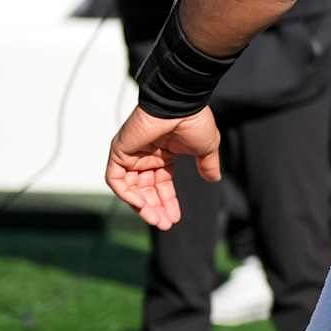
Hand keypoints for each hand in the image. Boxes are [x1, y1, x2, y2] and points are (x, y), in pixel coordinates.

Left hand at [105, 104, 221, 229]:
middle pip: (145, 190)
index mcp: (163, 155)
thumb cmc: (194, 121)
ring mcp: (131, 155)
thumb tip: (214, 179)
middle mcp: (145, 157)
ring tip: (156, 219)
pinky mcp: (119, 152)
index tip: (175, 219)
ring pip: (130, 189)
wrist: (181, 105)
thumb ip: (207, 165)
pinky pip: (116, 179)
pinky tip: (142, 205)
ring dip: (142, 206)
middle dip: (155, 209)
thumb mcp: (206, 148)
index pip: (161, 185)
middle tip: (165, 224)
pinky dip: (126, 194)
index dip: (168, 202)